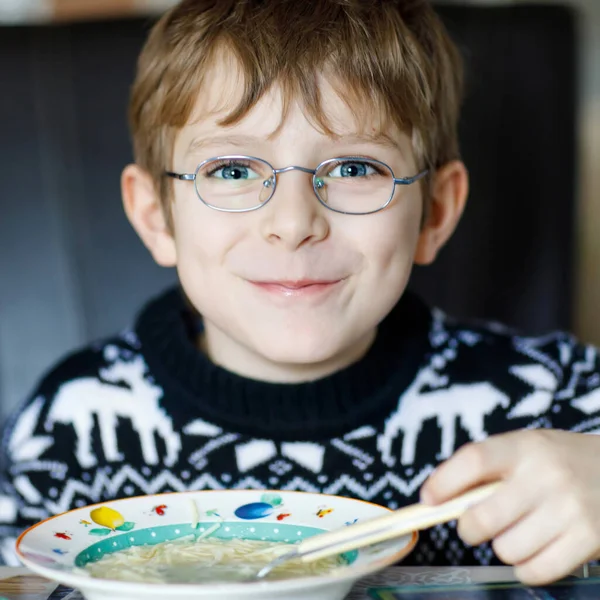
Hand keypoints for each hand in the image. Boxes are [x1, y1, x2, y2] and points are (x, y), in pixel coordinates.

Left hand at [420, 429, 599, 584]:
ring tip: (518, 530)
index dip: (444, 483)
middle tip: (475, 525)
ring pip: (506, 549)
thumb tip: (435, 497)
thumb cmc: (559, 461)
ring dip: (504, 546)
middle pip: (483, 518)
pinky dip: (526, 567)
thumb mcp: (525, 447)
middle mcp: (546, 475)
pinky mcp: (589, 540)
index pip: (474, 460)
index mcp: (524, 446)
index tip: (428, 499)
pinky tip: (535, 548)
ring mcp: (570, 509)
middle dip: (468, 528)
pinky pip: (535, 571)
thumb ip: (485, 467)